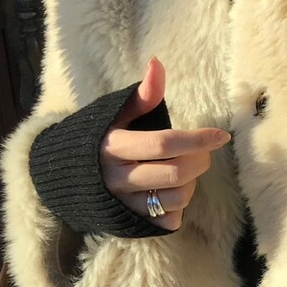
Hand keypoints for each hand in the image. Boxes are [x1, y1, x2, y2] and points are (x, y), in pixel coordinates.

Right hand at [99, 55, 231, 231]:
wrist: (64, 176)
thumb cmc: (99, 139)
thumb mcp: (115, 115)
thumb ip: (142, 95)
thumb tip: (157, 63)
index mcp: (114, 146)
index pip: (164, 144)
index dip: (197, 139)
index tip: (221, 135)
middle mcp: (117, 177)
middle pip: (174, 173)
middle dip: (200, 161)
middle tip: (205, 153)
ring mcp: (124, 203)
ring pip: (174, 198)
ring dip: (192, 184)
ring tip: (190, 171)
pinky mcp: (131, 223)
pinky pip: (168, 220)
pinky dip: (180, 207)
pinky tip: (176, 191)